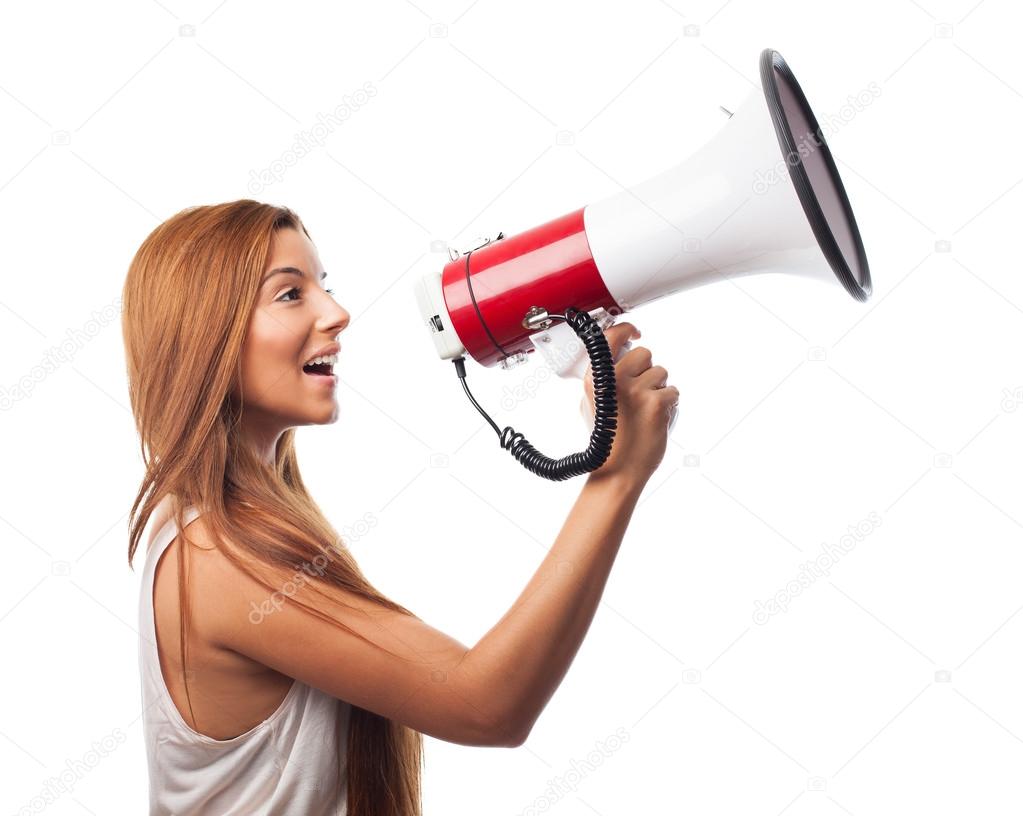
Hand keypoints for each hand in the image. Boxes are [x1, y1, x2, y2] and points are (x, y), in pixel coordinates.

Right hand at [581, 322, 678, 485]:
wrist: (618, 470)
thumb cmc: (607, 442)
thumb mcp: (590, 405)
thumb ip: (602, 379)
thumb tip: (617, 357)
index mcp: (595, 378)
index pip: (612, 336)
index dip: (626, 329)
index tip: (634, 332)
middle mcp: (614, 380)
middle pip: (644, 353)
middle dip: (647, 370)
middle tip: (640, 392)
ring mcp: (635, 391)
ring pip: (661, 372)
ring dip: (659, 388)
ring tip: (645, 409)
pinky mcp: (656, 403)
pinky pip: (673, 391)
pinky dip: (669, 404)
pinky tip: (655, 418)